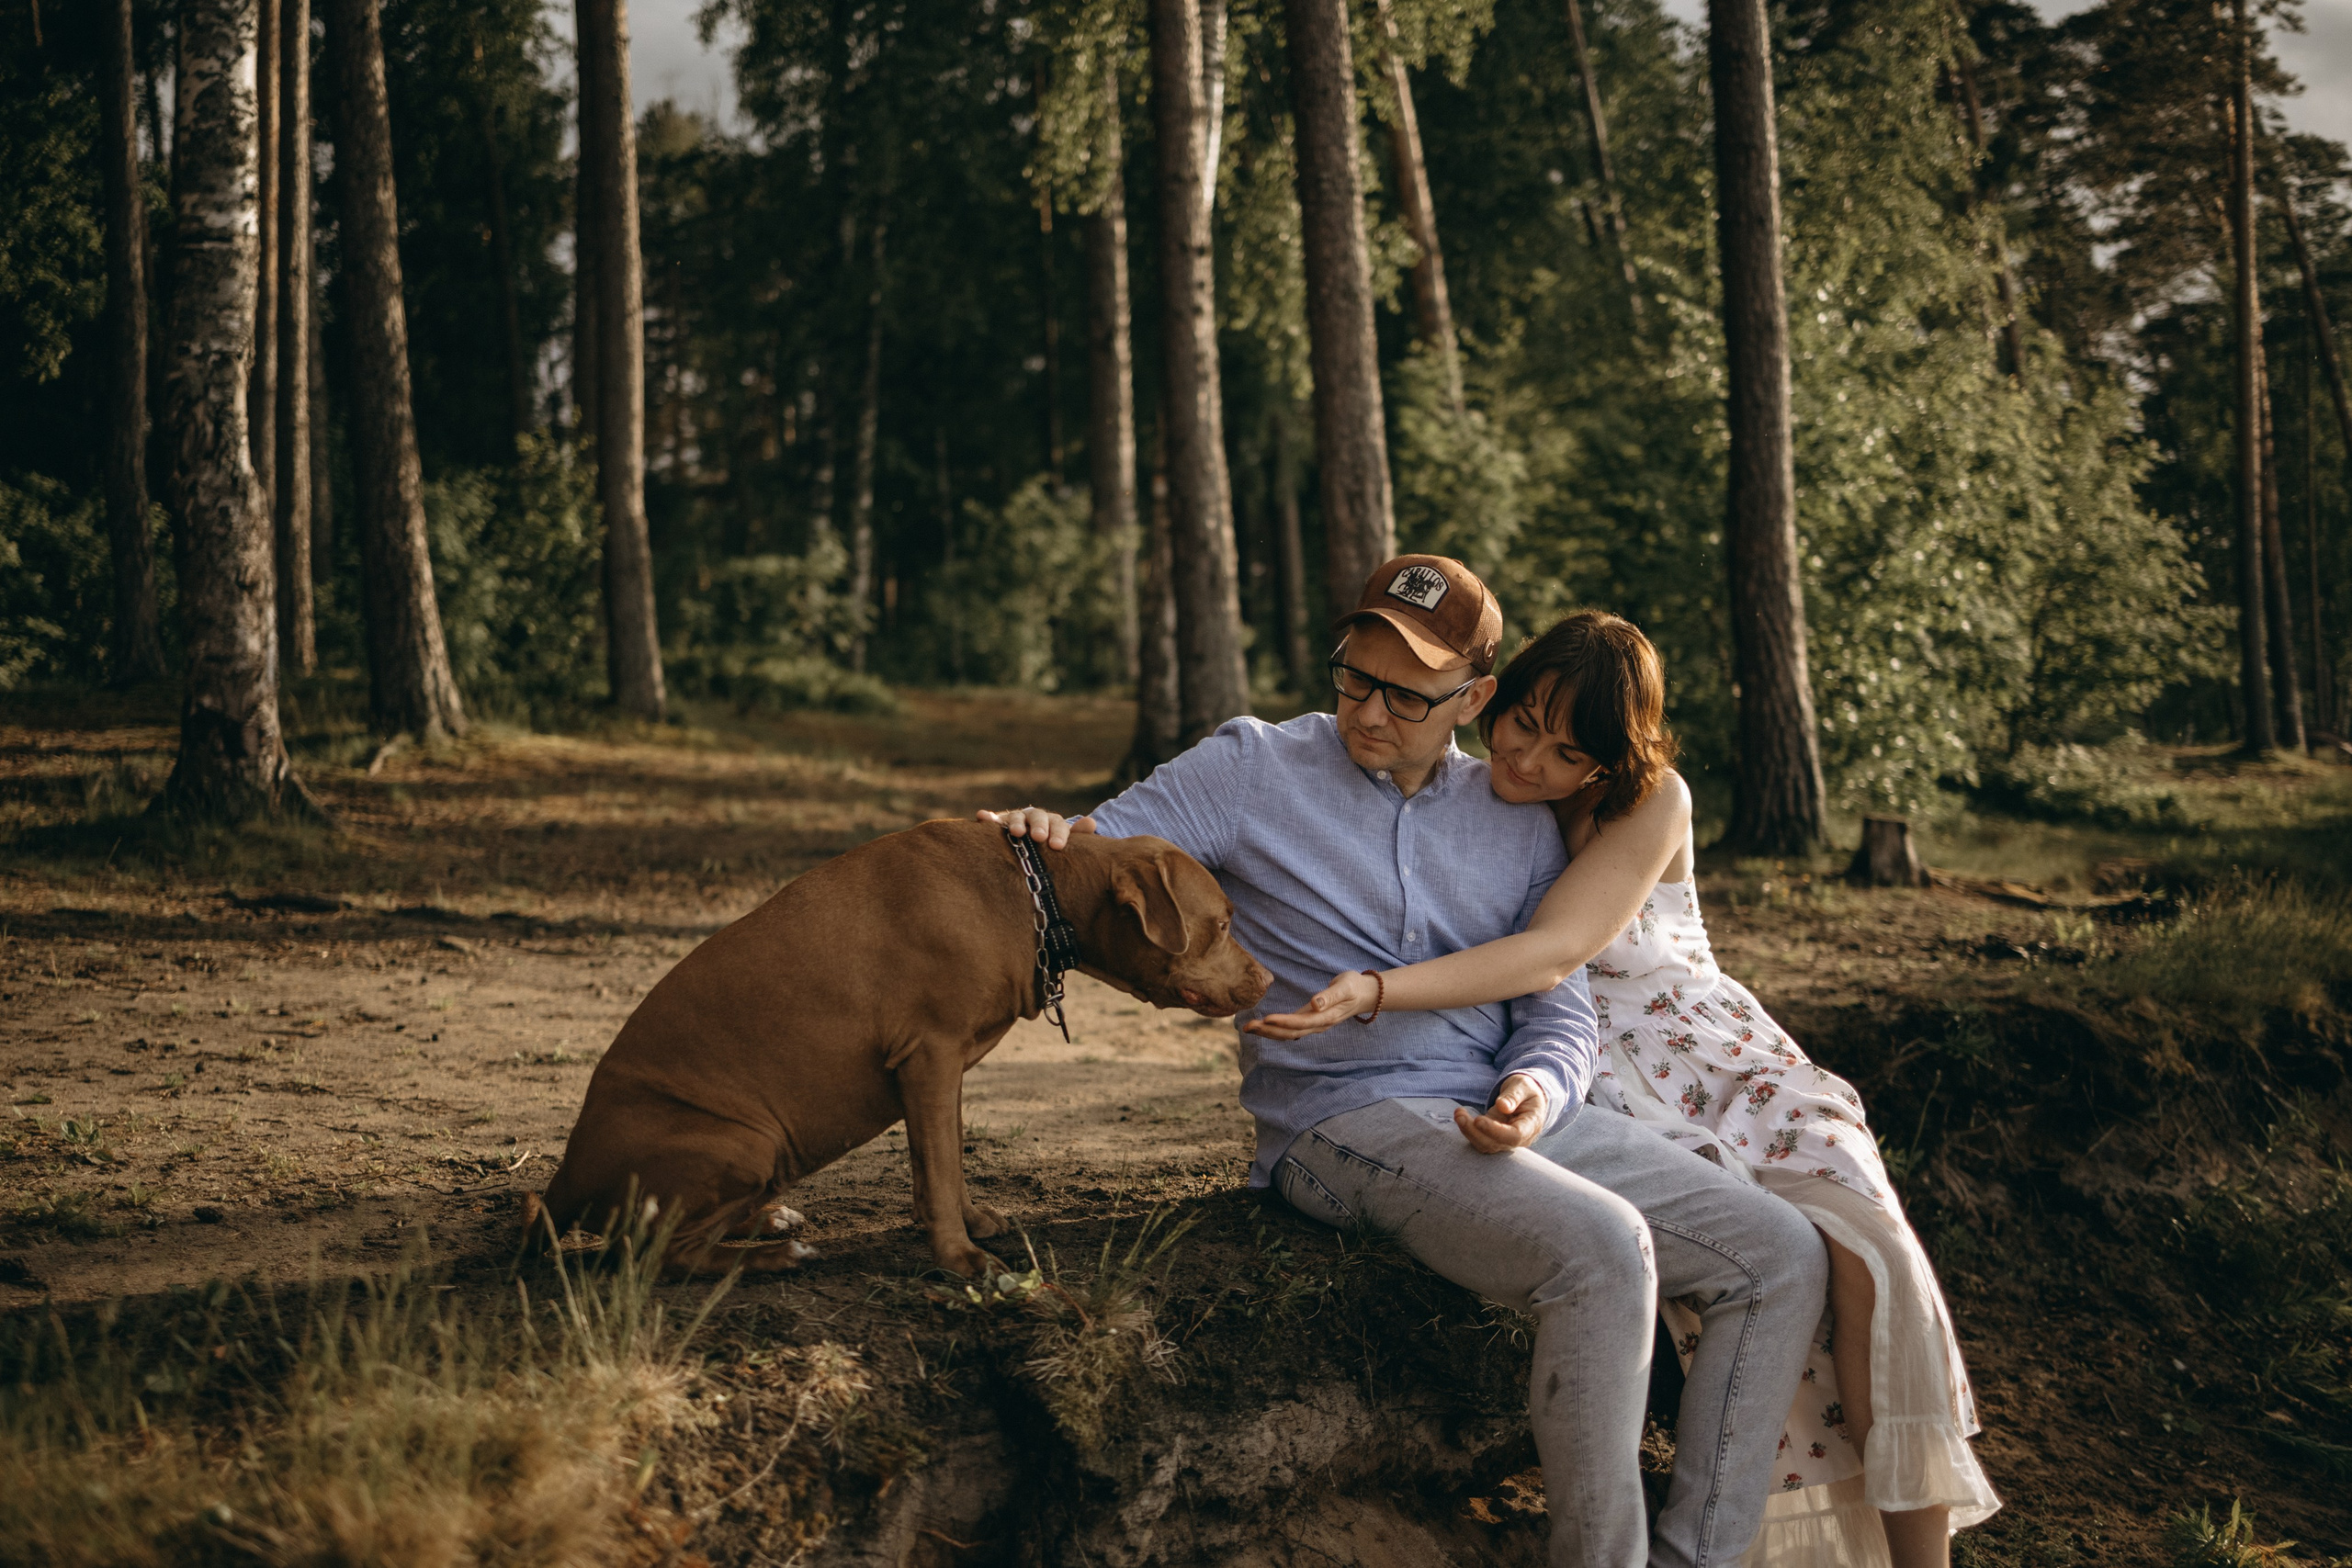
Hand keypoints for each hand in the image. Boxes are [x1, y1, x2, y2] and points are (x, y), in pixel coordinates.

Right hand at [975, 807, 1093, 849]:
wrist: (1033, 843)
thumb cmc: (1051, 844)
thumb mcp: (1065, 841)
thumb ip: (1078, 835)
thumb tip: (1091, 823)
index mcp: (1053, 822)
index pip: (1058, 824)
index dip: (1058, 833)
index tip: (1057, 845)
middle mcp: (1034, 818)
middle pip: (1037, 817)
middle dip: (1038, 826)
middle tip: (1039, 837)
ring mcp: (1016, 820)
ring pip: (1016, 817)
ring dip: (1016, 822)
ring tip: (1016, 831)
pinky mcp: (999, 824)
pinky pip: (992, 820)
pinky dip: (988, 817)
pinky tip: (982, 816)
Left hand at [1244, 971, 1381, 1038]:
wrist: (1364, 994)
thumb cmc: (1354, 987)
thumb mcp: (1345, 987)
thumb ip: (1330, 996)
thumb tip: (1315, 1003)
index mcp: (1326, 1017)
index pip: (1300, 1022)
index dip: (1283, 1022)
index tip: (1266, 1018)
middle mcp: (1318, 1024)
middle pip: (1290, 1033)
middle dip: (1268, 1031)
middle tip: (1247, 1027)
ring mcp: (1314, 1024)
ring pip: (1289, 1034)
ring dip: (1268, 1032)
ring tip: (1248, 1028)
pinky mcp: (1310, 1020)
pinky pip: (1291, 1029)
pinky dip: (1275, 1029)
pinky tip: (1263, 1027)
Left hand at [1454, 1074, 1547, 1154]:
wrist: (1527, 1097)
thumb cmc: (1526, 1090)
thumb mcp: (1523, 1086)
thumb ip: (1514, 1095)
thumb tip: (1502, 1106)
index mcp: (1530, 1125)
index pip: (1514, 1136)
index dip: (1495, 1131)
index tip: (1478, 1120)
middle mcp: (1519, 1138)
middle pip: (1496, 1143)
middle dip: (1475, 1132)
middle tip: (1460, 1115)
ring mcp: (1505, 1140)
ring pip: (1485, 1144)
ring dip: (1468, 1131)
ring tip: (1458, 1114)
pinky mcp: (1493, 1137)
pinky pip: (1479, 1139)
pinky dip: (1468, 1129)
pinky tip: (1461, 1115)